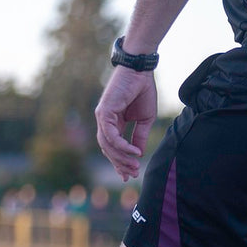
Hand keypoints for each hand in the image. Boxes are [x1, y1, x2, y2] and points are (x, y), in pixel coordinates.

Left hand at [95, 67, 157, 181]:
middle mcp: (104, 121)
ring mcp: (102, 117)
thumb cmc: (143, 91)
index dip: (121, 162)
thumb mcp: (145, 119)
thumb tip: (138, 153)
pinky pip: (110, 134)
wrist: (140, 71)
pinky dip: (121, 145)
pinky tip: (134, 152)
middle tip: (133, 174)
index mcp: (114, 122)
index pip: (113, 147)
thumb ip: (140, 136)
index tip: (130, 175)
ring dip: (121, 158)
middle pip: (108, 149)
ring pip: (107, 145)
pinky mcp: (104, 112)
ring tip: (134, 165)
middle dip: (120, 163)